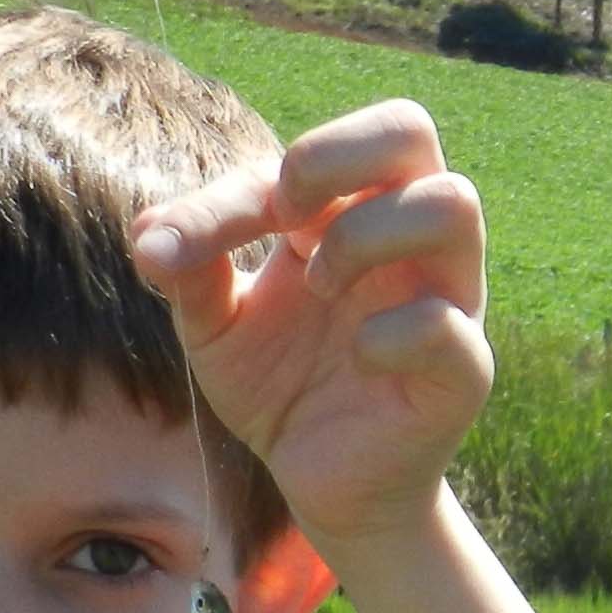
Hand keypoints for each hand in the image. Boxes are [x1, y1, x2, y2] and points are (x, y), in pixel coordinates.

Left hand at [127, 100, 490, 552]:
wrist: (320, 484)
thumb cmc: (280, 387)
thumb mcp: (216, 327)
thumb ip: (190, 272)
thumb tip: (148, 234)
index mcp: (354, 212)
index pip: (318, 149)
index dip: (247, 183)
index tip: (190, 239)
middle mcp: (410, 241)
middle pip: (409, 128)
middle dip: (333, 155)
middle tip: (285, 219)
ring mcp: (449, 300)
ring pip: (454, 204)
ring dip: (367, 234)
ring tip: (320, 286)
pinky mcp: (463, 372)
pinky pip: (446, 325)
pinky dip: (388, 334)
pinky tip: (355, 359)